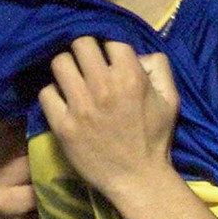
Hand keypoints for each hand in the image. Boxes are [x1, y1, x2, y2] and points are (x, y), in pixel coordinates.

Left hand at [39, 38, 179, 200]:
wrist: (138, 179)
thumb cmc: (155, 138)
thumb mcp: (170, 100)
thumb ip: (160, 68)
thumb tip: (138, 53)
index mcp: (131, 77)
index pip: (110, 39)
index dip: (109, 47)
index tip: (107, 57)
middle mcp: (104, 86)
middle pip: (80, 43)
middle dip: (84, 51)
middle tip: (86, 64)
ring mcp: (81, 106)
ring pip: (60, 63)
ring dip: (67, 68)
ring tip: (72, 80)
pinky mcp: (63, 125)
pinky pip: (46, 93)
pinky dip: (53, 94)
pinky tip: (63, 101)